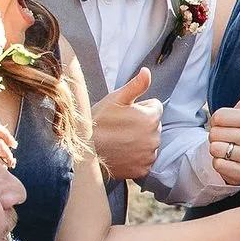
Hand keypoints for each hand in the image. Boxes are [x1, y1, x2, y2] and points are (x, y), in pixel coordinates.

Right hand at [90, 67, 162, 185]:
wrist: (84, 150)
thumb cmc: (98, 121)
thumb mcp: (116, 98)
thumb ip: (136, 85)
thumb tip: (147, 72)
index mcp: (151, 118)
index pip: (155, 107)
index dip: (139, 107)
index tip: (125, 113)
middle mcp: (155, 137)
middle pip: (153, 126)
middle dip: (141, 124)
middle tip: (119, 127)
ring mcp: (149, 155)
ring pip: (149, 143)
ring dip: (139, 141)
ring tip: (119, 140)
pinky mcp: (142, 169)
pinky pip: (144, 160)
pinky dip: (136, 157)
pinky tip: (121, 152)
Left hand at [203, 66, 239, 191]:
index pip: (218, 116)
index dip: (217, 121)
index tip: (228, 125)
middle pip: (215, 133)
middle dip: (216, 136)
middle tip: (228, 138)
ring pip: (215, 149)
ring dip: (216, 150)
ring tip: (228, 149)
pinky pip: (218, 164)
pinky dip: (219, 163)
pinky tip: (229, 162)